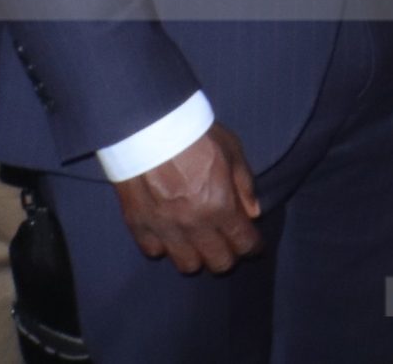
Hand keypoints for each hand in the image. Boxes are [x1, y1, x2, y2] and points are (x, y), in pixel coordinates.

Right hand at [113, 123, 261, 273]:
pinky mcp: (138, 225)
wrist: (149, 128)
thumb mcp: (233, 152)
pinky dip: (165, 247)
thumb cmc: (196, 136)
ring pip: (186, 264)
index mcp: (220, 207)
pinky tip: (171, 234)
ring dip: (198, 257)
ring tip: (200, 243)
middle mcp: (193, 225)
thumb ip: (245, 186)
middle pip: (218, 262)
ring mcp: (164, 228)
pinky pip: (154, 251)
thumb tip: (253, 214)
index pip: (243, 243)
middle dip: (229, 256)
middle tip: (229, 244)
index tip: (254, 245)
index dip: (253, 247)